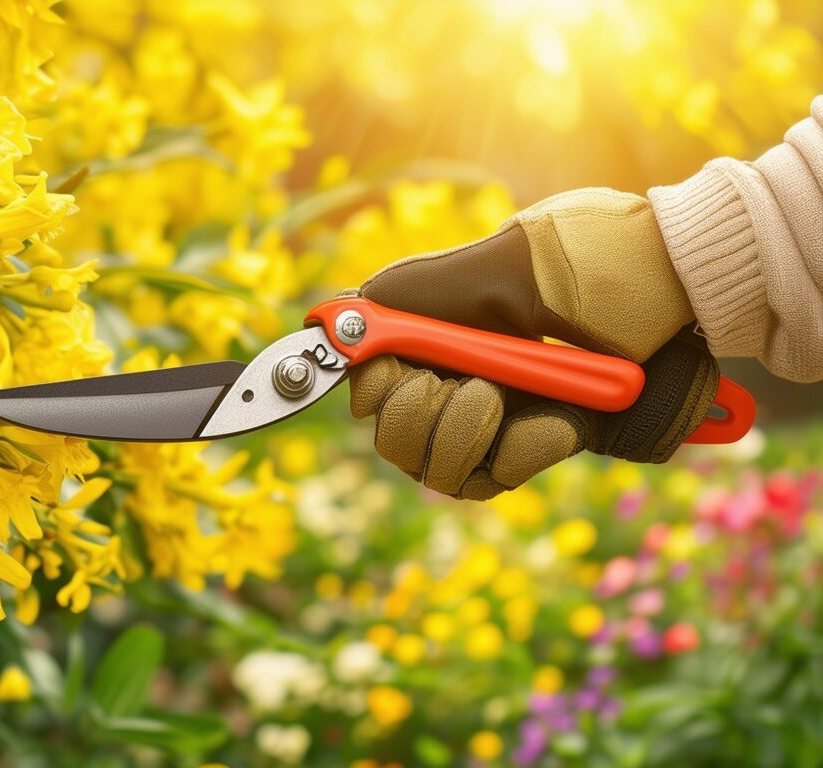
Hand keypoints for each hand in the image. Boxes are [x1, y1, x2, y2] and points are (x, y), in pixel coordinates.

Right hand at [349, 188, 719, 499]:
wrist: (680, 292)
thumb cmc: (594, 262)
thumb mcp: (495, 266)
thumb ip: (411, 293)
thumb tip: (333, 314)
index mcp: (436, 326)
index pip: (366, 379)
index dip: (371, 388)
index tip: (391, 377)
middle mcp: (456, 372)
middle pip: (392, 436)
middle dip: (419, 415)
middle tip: (469, 386)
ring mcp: (493, 416)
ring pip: (432, 466)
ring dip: (466, 434)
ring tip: (505, 398)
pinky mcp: (532, 449)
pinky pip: (489, 478)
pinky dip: (520, 451)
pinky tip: (556, 423)